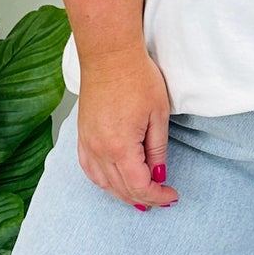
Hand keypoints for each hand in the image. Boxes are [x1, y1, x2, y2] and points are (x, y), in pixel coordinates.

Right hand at [75, 43, 179, 210]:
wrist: (109, 55)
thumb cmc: (136, 77)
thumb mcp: (158, 116)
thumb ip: (157, 150)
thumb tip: (159, 174)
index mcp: (120, 146)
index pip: (140, 186)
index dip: (158, 196)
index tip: (171, 195)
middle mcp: (99, 149)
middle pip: (121, 188)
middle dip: (143, 198)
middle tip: (161, 199)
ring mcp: (87, 143)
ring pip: (103, 183)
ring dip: (122, 194)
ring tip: (140, 198)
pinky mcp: (82, 135)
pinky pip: (89, 168)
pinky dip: (102, 181)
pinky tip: (112, 183)